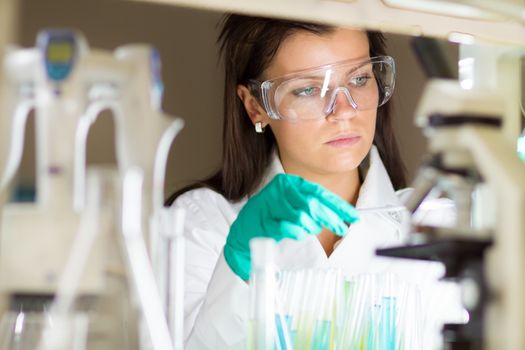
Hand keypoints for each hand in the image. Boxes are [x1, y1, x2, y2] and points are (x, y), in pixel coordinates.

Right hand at [224, 173, 358, 280]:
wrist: (243, 232)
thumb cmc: (270, 218)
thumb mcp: (292, 206)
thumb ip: (313, 208)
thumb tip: (340, 216)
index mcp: (289, 183)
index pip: (319, 193)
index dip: (338, 206)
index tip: (353, 217)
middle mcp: (280, 190)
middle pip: (313, 204)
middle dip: (331, 218)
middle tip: (342, 229)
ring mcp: (270, 204)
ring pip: (302, 215)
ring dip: (312, 227)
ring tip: (310, 231)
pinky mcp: (263, 221)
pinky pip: (288, 227)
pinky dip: (297, 232)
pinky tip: (298, 233)